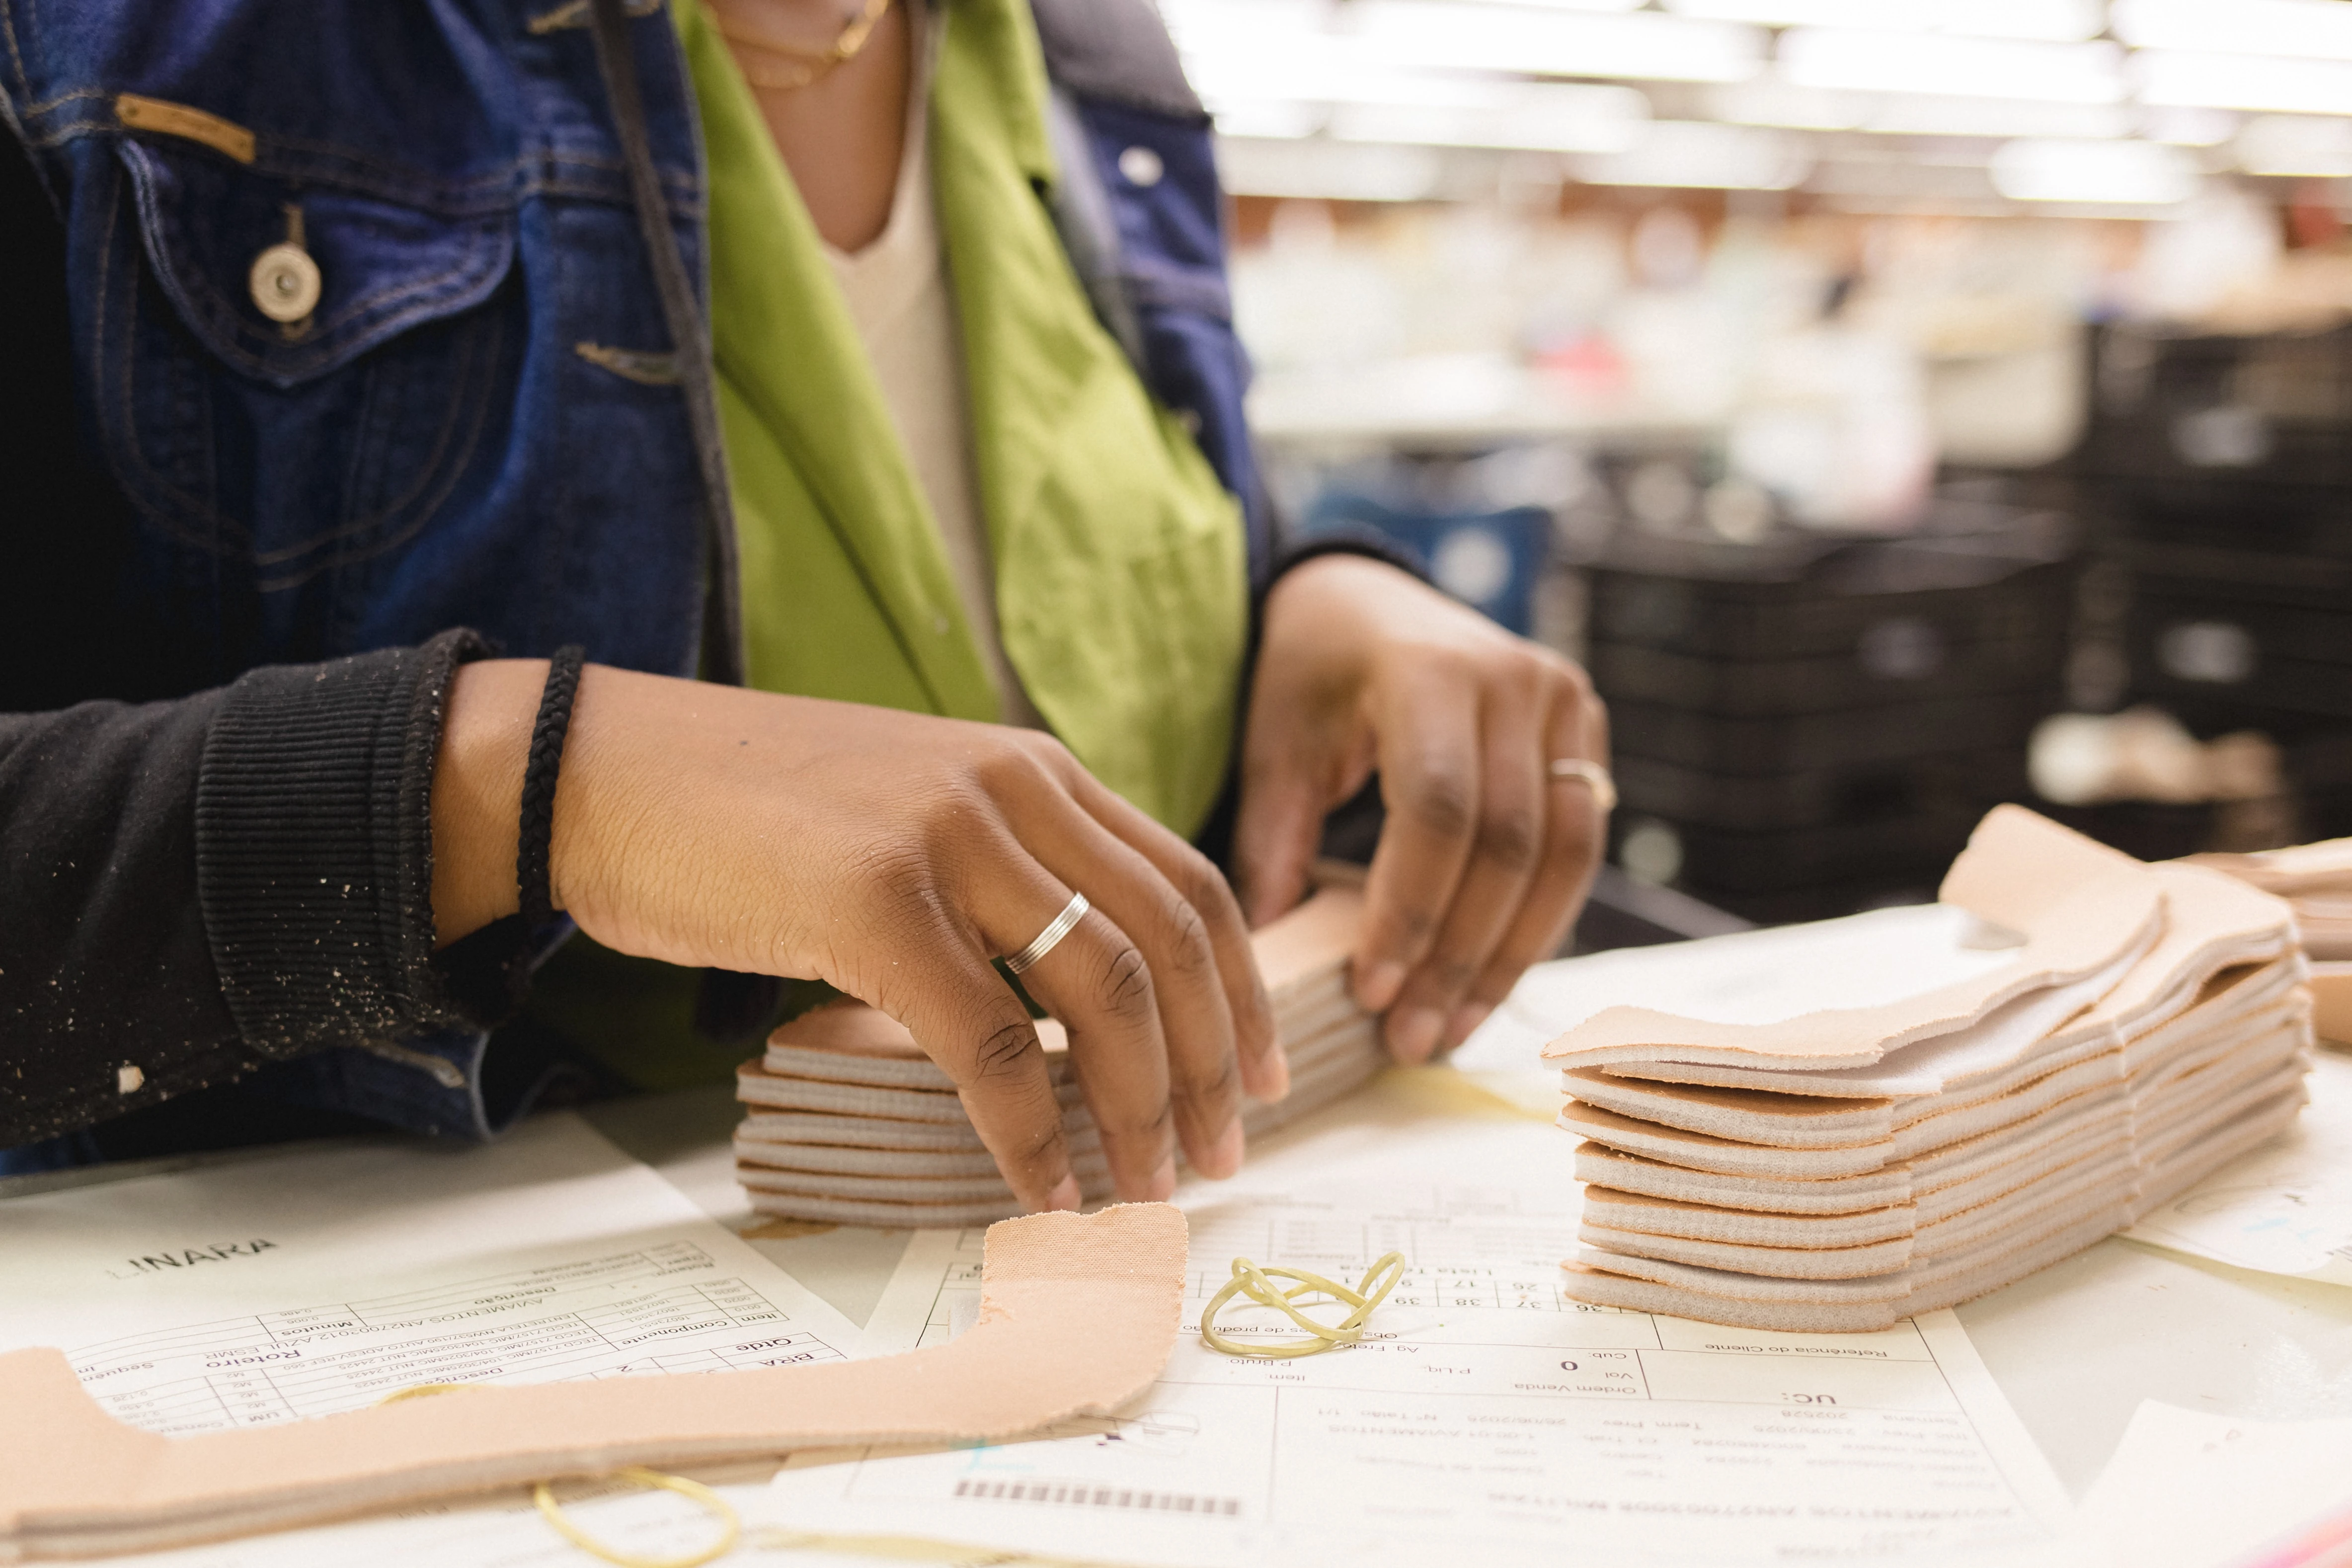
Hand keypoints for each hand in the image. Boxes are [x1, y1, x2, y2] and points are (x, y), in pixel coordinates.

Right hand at [430, 662, 1282, 1209]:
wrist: (603, 773)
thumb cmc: (751, 813)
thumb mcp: (914, 810)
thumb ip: (1004, 869)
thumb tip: (1080, 989)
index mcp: (1033, 770)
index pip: (1188, 884)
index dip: (1242, 988)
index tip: (1260, 1072)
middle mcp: (1011, 791)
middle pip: (1170, 945)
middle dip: (1211, 1065)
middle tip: (1221, 1156)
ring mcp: (945, 840)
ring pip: (1102, 996)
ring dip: (1140, 1108)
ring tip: (1148, 1187)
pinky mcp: (874, 904)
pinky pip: (990, 1045)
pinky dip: (1031, 1133)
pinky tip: (1044, 1188)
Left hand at [1234, 554, 1607, 1063]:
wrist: (1364, 602)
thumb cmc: (1308, 677)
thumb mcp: (1274, 748)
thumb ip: (1273, 848)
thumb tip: (1264, 969)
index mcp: (1428, 669)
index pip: (1437, 810)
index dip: (1409, 910)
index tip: (1372, 993)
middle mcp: (1514, 679)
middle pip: (1507, 844)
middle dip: (1458, 954)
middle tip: (1411, 1038)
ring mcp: (1564, 701)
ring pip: (1561, 858)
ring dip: (1507, 957)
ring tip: (1450, 1030)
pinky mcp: (1587, 733)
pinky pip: (1576, 848)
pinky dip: (1535, 923)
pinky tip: (1486, 983)